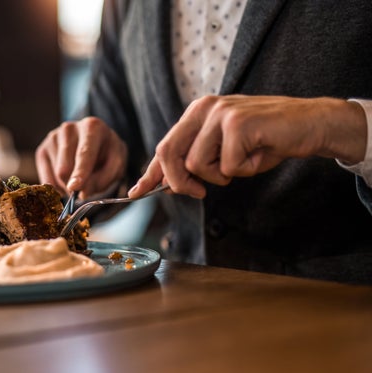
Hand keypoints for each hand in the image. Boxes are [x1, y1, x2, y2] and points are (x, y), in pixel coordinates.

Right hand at [35, 117, 127, 198]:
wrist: (96, 144)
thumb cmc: (107, 154)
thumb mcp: (115, 165)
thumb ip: (102, 179)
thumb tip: (82, 193)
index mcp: (92, 127)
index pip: (84, 153)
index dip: (79, 172)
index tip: (74, 187)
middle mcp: (69, 128)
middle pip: (65, 168)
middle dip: (74, 185)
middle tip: (85, 187)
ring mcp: (53, 138)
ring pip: (56, 175)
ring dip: (67, 185)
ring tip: (77, 177)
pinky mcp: (42, 150)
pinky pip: (46, 179)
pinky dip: (57, 186)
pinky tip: (66, 178)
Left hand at [129, 95, 366, 198]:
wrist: (309, 124)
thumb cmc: (267, 140)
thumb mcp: (224, 151)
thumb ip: (195, 161)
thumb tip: (167, 183)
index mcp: (196, 113)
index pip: (164, 146)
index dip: (149, 173)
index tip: (135, 192)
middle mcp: (203, 108)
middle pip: (169, 153)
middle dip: (180, 182)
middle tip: (199, 192)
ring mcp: (220, 113)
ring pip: (199, 165)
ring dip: (223, 175)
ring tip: (246, 160)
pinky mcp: (238, 124)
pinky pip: (228, 166)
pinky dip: (246, 170)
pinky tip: (260, 154)